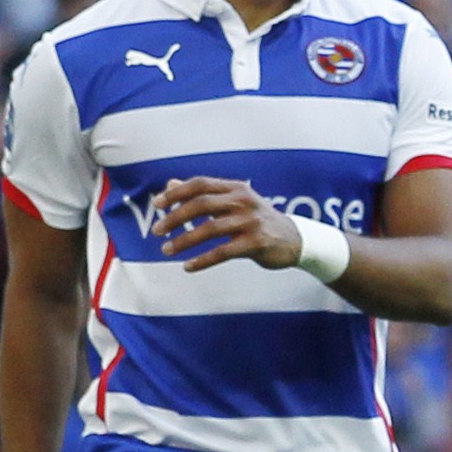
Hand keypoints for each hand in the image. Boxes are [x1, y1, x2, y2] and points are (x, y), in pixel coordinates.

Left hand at [147, 177, 307, 273]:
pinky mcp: (257, 243)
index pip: (200, 184)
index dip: (176, 193)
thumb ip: (204, 194)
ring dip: (184, 240)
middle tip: (157, 230)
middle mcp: (244, 201)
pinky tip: (188, 266)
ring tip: (166, 249)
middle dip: (175, 218)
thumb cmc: (258, 220)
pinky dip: (202, 260)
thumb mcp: (234, 202)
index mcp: (237, 188)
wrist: (295, 240)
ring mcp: (252, 222)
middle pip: (202, 204)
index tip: (157, 205)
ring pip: (209, 229)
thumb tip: (170, 186)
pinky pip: (223, 252)